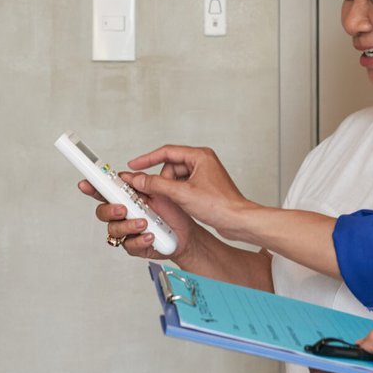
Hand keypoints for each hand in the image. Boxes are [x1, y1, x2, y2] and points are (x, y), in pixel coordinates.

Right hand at [77, 179, 195, 260]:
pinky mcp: (135, 246)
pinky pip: (129, 245)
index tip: (84, 184)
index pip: (105, 191)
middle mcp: (124, 215)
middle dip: (110, 210)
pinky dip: (140, 240)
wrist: (186, 234)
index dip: (92, 187)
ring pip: (114, 230)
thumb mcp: (160, 193)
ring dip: (128, 225)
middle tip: (123, 209)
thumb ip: (143, 185)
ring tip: (144, 223)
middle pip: (102, 212)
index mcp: (127, 198)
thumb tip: (128, 177)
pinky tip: (150, 236)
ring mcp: (128, 231)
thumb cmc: (173, 212)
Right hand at [119, 145, 258, 238]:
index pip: (167, 152)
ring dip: (169, 189)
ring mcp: (204, 174)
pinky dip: (176, 193)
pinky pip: (183, 185)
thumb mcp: (183, 194)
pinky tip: (177, 205)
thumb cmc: (220, 205)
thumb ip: (158, 185)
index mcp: (200, 156)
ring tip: (173, 202)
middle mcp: (202, 161)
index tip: (133, 164)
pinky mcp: (204, 186)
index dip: (147, 158)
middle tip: (156, 193)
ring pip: (176, 177)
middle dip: (162, 180)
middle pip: (171, 166)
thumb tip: (140, 179)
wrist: (238, 221)